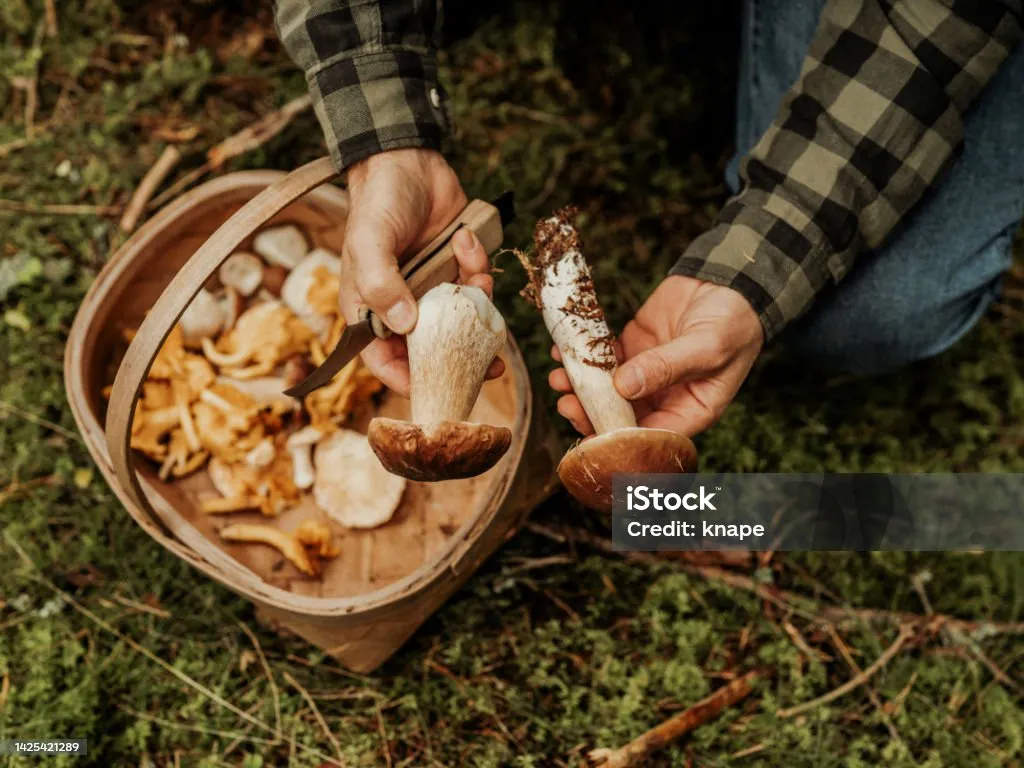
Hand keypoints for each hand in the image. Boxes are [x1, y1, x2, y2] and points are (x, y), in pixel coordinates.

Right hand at [339, 148, 501, 393]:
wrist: (407, 159)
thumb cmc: (377, 201)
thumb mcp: (369, 241)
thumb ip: (381, 283)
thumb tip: (404, 325)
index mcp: (371, 308)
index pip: (383, 359)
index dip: (407, 380)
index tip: (436, 386)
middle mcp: (401, 306)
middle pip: (430, 350)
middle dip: (461, 357)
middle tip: (491, 366)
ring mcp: (431, 290)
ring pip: (461, 321)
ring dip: (476, 307)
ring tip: (478, 281)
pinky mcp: (456, 271)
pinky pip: (476, 287)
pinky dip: (479, 268)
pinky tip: (467, 241)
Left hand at [550, 275, 763, 435]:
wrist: (728, 280)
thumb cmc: (733, 321)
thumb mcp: (707, 347)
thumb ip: (667, 367)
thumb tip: (624, 387)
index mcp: (690, 411)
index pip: (651, 437)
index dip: (620, 440)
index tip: (592, 434)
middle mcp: (664, 398)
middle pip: (620, 418)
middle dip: (590, 414)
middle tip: (566, 404)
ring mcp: (644, 373)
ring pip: (605, 390)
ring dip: (580, 387)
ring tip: (559, 378)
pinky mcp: (631, 348)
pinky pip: (601, 359)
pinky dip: (582, 357)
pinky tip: (564, 351)